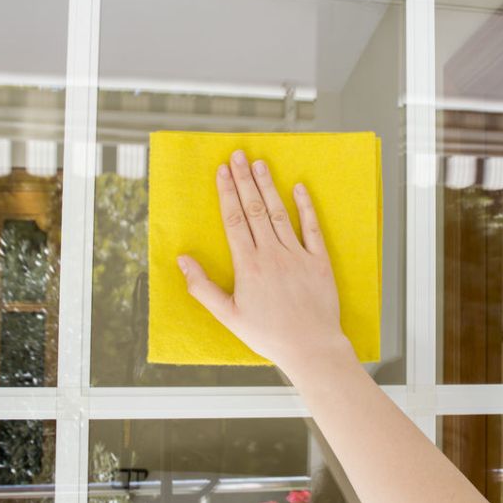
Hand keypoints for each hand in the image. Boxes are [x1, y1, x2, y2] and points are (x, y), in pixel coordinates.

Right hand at [176, 149, 353, 370]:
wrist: (310, 347)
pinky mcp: (319, 261)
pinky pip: (312, 228)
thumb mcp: (228, 316)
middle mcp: (272, 254)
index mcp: (249, 266)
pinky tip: (299, 188)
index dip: (227, 193)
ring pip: (279, 213)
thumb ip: (202, 287)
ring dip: (268, 186)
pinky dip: (305, 206)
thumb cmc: (268, 335)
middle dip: (244, 180)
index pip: (234, 220)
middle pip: (255, 209)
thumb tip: (183, 260)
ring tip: (259, 164)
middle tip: (237, 155)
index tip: (221, 171)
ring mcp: (297, 255)